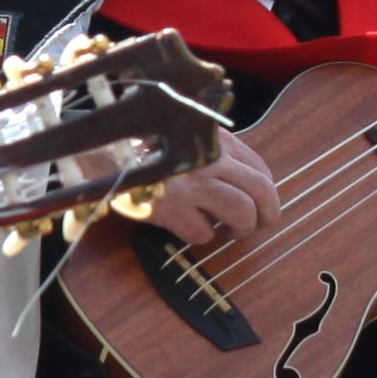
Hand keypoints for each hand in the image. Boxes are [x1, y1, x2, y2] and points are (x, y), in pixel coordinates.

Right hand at [142, 126, 278, 250]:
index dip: (267, 193)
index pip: (260, 169)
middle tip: (260, 226)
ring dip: (242, 229)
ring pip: (242, 212)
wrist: (107, 160)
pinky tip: (190, 228)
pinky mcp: (174, 208)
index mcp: (215, 140)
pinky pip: (204, 233)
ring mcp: (193, 184)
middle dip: (269, 214)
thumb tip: (249, 186)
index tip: (260, 205)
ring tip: (229, 232)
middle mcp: (209, 159)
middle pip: (261, 189)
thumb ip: (216, 155)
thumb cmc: (148, 153)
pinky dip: (202, 237)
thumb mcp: (187, 140)